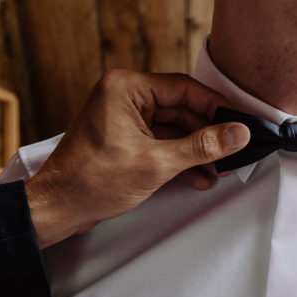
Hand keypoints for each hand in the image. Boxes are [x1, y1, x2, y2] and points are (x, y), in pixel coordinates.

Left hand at [23, 69, 249, 248]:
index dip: (216, 107)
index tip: (240, 123)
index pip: (184, 89)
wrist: (56, 209)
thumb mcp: (156, 163)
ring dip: (195, 149)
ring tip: (219, 169)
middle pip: (181, 108)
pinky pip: (161, 140)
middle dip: (207, 134)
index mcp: (126, 88)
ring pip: (174, 127)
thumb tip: (238, 133)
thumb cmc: (90, 181)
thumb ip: (202, 146)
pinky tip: (199, 176)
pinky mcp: (125, 138)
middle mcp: (124, 96)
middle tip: (233, 151)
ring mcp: (124, 117)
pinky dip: (179, 157)